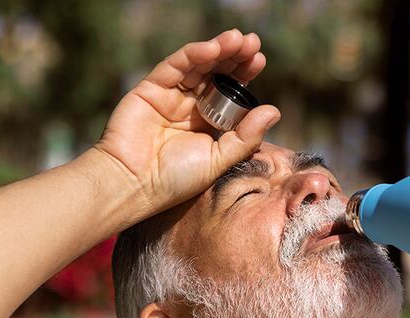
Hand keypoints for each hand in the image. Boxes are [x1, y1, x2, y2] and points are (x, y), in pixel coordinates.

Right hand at [95, 29, 280, 218]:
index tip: (259, 60)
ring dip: (218, 49)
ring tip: (238, 39)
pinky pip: (174, 66)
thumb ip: (245, 137)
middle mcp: (189, 106)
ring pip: (197, 65)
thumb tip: (274, 110)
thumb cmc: (175, 179)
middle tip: (252, 43)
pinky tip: (211, 48)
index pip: (229, 92)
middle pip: (215, 73)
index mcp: (207, 123)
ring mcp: (170, 96)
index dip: (243, 74)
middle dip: (234, 57)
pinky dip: (193, 54)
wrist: (134, 185)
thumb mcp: (218, 159)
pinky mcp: (150, 89)